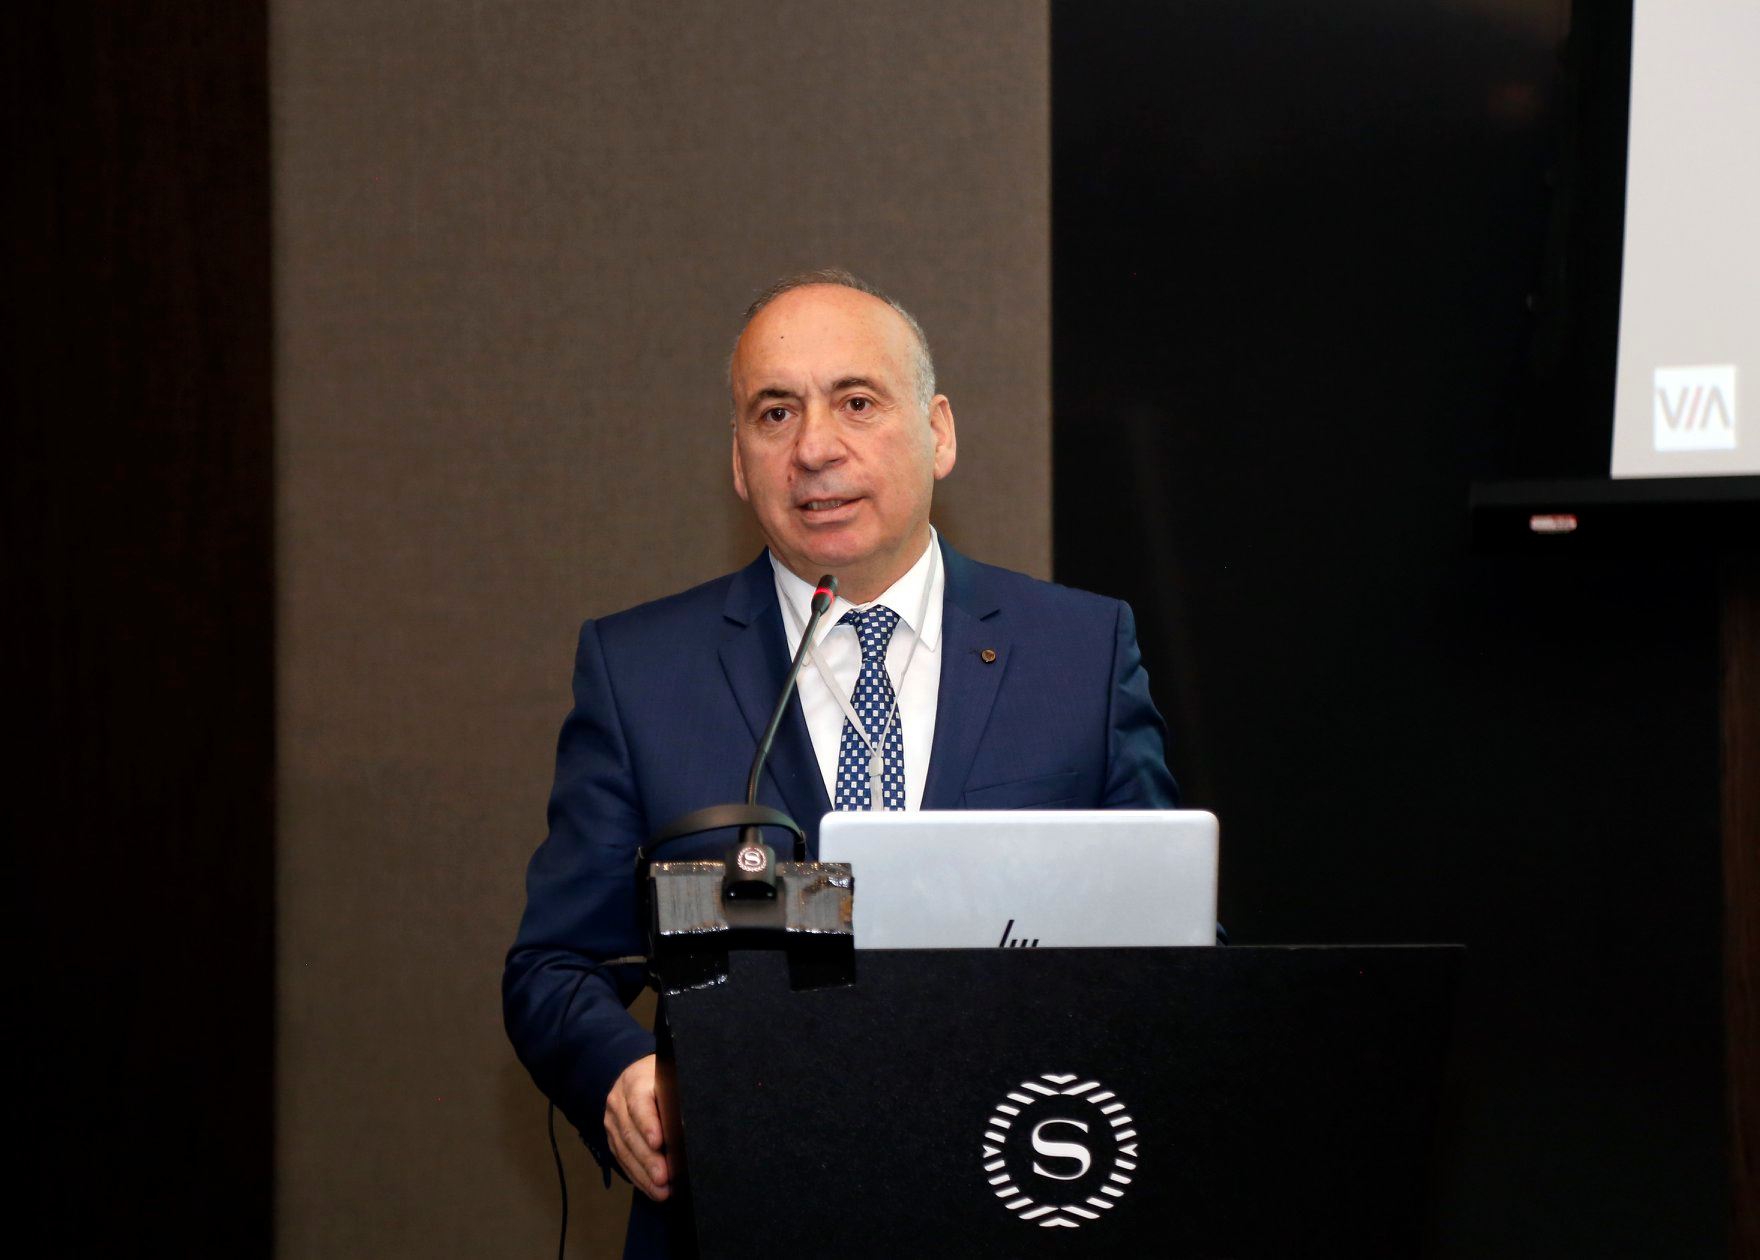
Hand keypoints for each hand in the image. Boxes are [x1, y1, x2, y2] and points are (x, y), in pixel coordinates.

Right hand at [605, 1054, 669, 1199]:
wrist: (645, 1075)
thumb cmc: (668, 1077)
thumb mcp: (674, 1079)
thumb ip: (679, 1100)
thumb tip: (686, 1127)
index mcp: (635, 1080)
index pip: (640, 1104)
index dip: (648, 1124)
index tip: (659, 1143)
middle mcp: (618, 1100)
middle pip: (631, 1133)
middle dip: (648, 1159)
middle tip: (664, 1178)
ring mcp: (612, 1120)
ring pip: (624, 1151)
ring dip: (643, 1174)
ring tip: (661, 1191)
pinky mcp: (613, 1136)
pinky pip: (622, 1159)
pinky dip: (638, 1176)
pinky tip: (651, 1189)